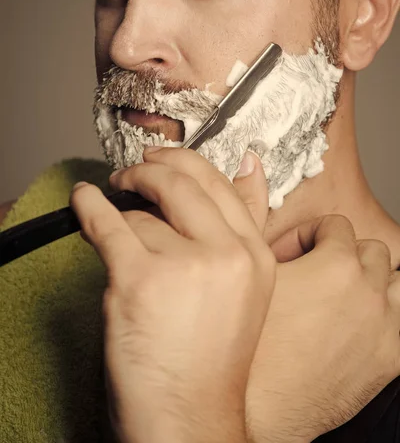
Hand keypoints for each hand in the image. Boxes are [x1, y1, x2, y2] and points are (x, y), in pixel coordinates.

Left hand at [70, 147, 275, 442]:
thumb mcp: (246, 289)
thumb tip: (249, 164)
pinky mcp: (139, 280)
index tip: (164, 157)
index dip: (184, 162)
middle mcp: (226, 254)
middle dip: (149, 169)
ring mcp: (184, 265)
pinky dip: (89, 208)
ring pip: (140, 214)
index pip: (219, 183)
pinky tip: (85, 200)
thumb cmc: (210, 361)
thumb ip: (243, 227)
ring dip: (123, 225)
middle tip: (132, 172)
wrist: (188, 418)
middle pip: (180, 182)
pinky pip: (107, 225)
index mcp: (254, 255)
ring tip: (122, 247)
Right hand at [246, 217, 399, 442]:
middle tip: (312, 274)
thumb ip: (252, 206)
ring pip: (396, 281)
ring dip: (372, 281)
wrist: (255, 406)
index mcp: (336, 264)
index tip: (291, 254)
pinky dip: (384, 314)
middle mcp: (369, 292)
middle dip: (341, 254)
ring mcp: (384, 327)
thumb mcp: (245, 263)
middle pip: (369, 249)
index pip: (335, 224)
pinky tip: (356, 323)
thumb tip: (252, 162)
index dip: (307, 235)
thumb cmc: (247, 340)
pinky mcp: (389, 361)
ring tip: (340, 296)